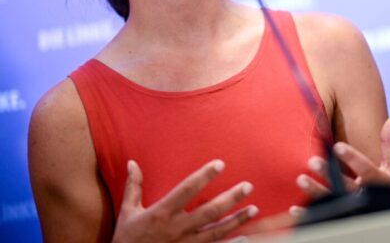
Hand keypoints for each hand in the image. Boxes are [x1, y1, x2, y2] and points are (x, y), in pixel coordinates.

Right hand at [112, 159, 257, 242]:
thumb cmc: (126, 239)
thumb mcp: (127, 212)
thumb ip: (133, 187)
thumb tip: (132, 162)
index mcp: (161, 213)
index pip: (186, 190)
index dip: (203, 176)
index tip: (220, 164)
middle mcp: (175, 229)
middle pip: (208, 212)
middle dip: (230, 199)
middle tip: (248, 186)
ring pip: (216, 233)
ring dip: (237, 221)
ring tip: (254, 209)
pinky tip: (246, 237)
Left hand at [293, 116, 389, 212]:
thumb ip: (389, 145)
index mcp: (378, 182)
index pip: (366, 170)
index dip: (352, 159)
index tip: (337, 147)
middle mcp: (365, 197)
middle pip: (345, 185)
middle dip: (329, 174)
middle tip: (312, 160)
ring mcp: (353, 210)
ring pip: (332, 201)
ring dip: (316, 191)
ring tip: (301, 179)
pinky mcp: (342, 218)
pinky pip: (324, 218)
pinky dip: (309, 215)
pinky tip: (295, 209)